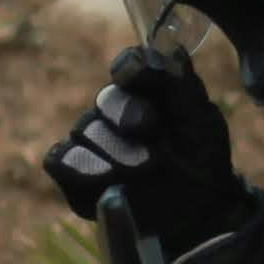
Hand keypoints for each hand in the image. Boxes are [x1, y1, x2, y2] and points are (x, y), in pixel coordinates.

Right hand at [42, 47, 257, 249]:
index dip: (133, 70)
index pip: (129, 66)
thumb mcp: (202, 121)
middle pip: (106, 100)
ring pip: (85, 131)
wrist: (196, 215)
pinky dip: (84, 171)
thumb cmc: (201, 163)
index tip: (138, 80)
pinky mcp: (75, 174)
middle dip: (131, 121)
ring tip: (145, 174)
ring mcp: (92, 141)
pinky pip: (61, 160)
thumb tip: (168, 48)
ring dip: (118, 155)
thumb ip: (181, 85)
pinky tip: (111, 184)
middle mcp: (114, 111)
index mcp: (146, 91)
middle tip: (157, 149)